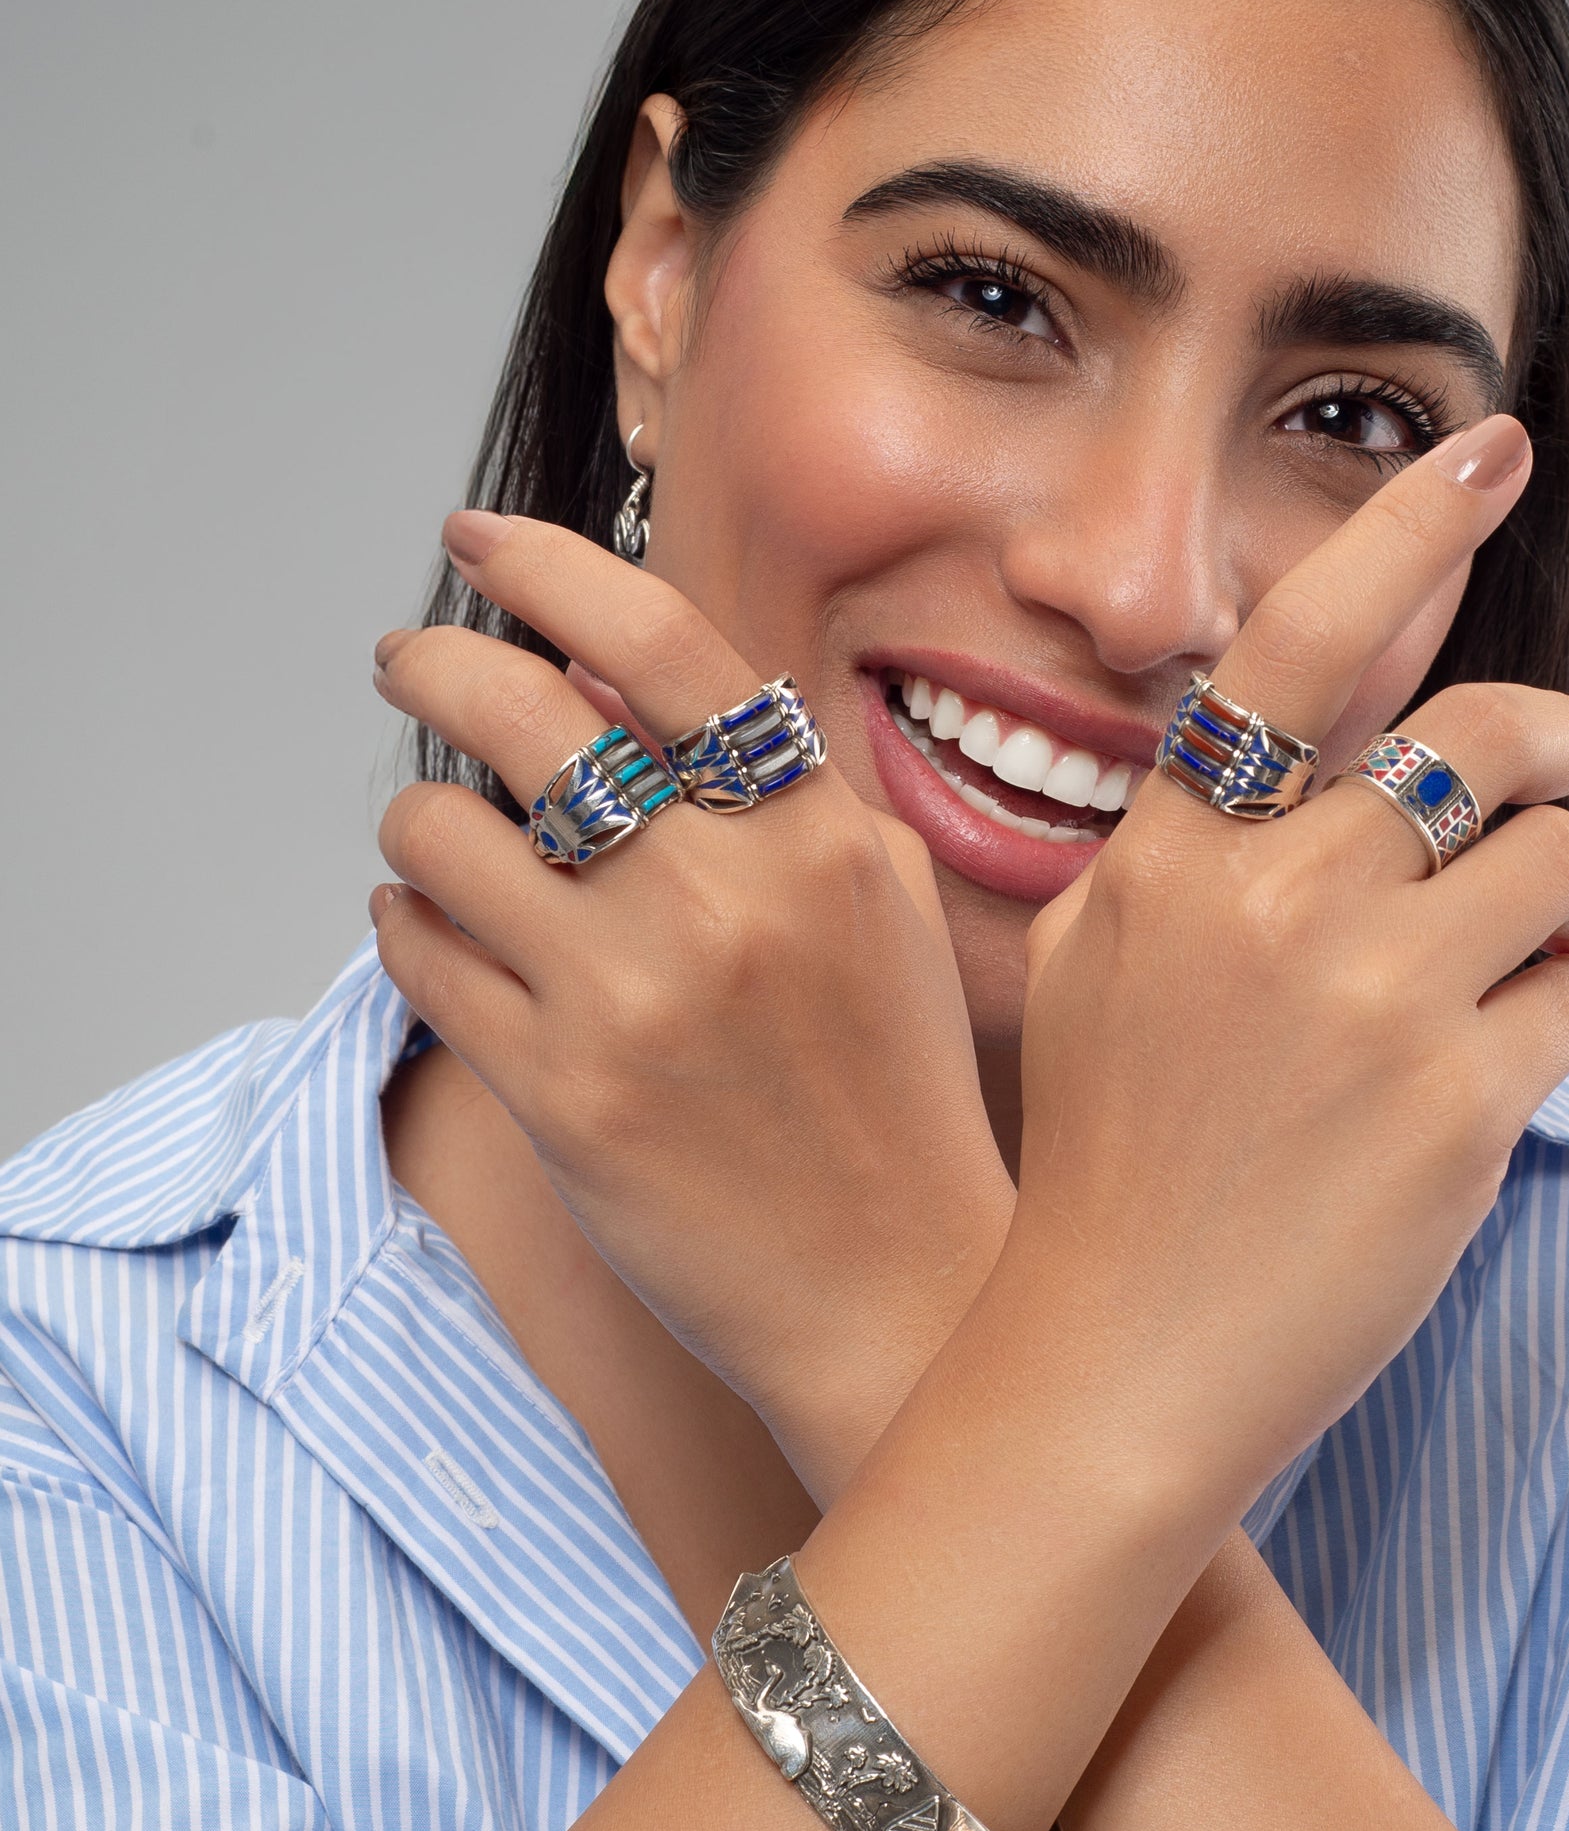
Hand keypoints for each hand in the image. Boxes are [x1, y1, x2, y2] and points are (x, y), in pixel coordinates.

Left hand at [370, 512, 1013, 1486]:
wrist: (898, 1290)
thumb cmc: (895, 1093)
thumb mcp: (881, 908)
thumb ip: (779, 781)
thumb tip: (610, 673)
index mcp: (820, 840)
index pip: (664, 642)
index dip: (550, 565)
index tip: (479, 541)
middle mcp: (726, 902)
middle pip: (522, 712)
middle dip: (435, 664)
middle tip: (412, 660)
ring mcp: (634, 1002)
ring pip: (444, 836)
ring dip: (421, 818)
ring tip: (443, 840)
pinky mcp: (561, 1098)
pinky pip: (422, 958)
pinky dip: (409, 925)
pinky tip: (440, 932)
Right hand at [1003, 414, 1568, 1531]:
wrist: (1112, 1362)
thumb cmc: (1103, 1171)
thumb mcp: (1097, 967)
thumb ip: (1184, 840)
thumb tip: (1312, 736)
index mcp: (1165, 858)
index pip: (1296, 645)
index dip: (1400, 526)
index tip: (1485, 447)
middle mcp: (1265, 903)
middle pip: (1471, 736)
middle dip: (1564, 735)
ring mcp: (1366, 1001)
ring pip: (1549, 863)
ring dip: (1559, 897)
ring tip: (1516, 962)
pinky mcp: (1457, 1104)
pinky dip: (1554, 1017)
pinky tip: (1487, 1070)